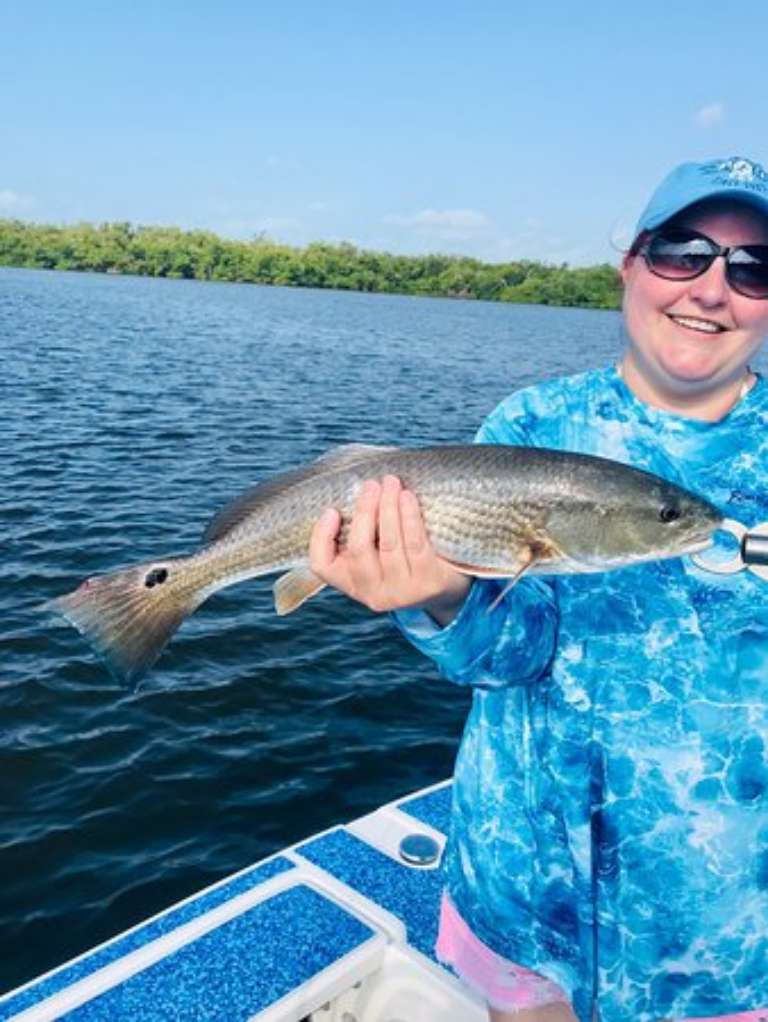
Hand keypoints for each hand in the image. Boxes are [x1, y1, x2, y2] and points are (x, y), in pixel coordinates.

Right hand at [309, 475, 470, 624]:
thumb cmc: (403, 560)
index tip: (332, 510)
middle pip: (359, 549)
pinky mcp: (427, 583)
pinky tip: (407, 498)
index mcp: (352, 583)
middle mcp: (372, 594)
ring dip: (388, 507)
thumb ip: (362, 533)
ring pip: (388, 543)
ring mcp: (401, 592)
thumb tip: (356, 490)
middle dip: (364, 511)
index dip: (321, 537)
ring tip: (391, 483)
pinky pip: (415, 543)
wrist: (444, 589)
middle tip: (371, 484)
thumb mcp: (376, 555)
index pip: (322, 565)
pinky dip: (409, 516)